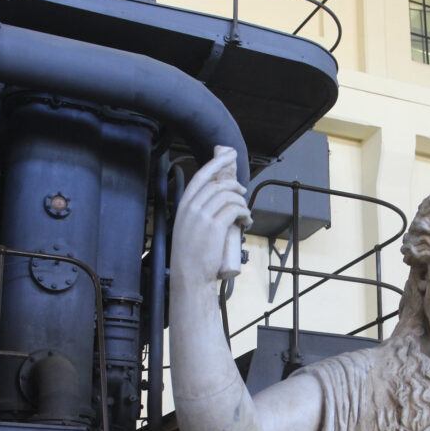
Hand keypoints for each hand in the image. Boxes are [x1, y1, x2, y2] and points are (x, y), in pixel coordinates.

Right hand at [170, 147, 251, 286]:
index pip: (200, 177)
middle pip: (217, 184)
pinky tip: (246, 221)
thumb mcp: (187, 228)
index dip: (215, 164)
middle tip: (242, 191)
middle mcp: (191, 208)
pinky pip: (235, 209)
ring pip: (228, 195)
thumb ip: (198, 213)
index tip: (226, 155)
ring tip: (245, 213)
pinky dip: (244, 213)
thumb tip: (217, 202)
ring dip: (241, 201)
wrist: (189, 275)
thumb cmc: (190, 256)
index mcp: (183, 206)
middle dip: (234, 184)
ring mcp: (203, 216)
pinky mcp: (216, 226)